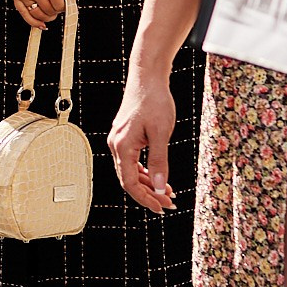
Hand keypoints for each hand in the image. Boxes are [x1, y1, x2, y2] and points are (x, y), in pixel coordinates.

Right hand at [108, 63, 178, 212]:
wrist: (147, 77)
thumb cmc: (154, 101)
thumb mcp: (162, 133)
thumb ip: (159, 162)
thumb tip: (160, 187)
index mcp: (122, 146)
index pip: (129, 183)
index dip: (145, 199)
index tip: (161, 208)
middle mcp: (116, 145)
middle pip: (129, 180)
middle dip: (150, 194)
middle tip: (170, 204)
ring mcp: (119, 141)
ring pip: (130, 171)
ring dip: (149, 184)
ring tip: (168, 193)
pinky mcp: (125, 137)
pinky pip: (132, 161)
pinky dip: (145, 172)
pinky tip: (158, 177)